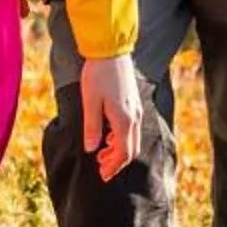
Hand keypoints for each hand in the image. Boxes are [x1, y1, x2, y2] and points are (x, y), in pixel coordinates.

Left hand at [80, 53, 142, 180]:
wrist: (111, 51)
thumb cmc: (97, 75)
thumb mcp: (90, 102)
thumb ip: (92, 127)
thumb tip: (92, 149)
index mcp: (124, 119)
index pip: (123, 153)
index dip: (113, 167)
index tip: (102, 175)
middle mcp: (134, 116)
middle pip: (131, 149)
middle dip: (117, 162)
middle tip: (101, 170)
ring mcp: (136, 109)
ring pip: (133, 139)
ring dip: (118, 151)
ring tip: (101, 155)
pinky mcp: (133, 102)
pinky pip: (132, 128)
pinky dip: (121, 138)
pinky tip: (108, 136)